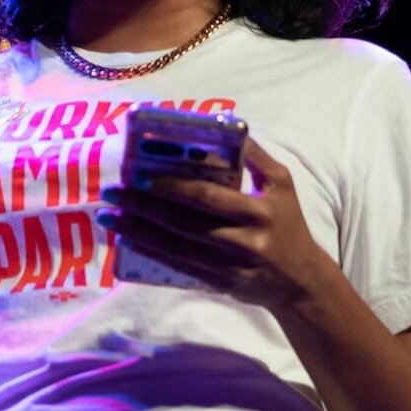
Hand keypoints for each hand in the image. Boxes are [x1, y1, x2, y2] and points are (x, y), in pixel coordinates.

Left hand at [99, 138, 328, 310]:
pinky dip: (152, 254)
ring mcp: (230, 265)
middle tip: (111, 193)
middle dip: (142, 207)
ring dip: (137, 231)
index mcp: (258, 210)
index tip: (139, 176)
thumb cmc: (289, 225)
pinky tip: (128, 240)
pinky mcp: (220, 283)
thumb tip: (229, 126)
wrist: (302, 282)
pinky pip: (180, 267)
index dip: (172, 188)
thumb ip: (257, 157)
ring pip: (176, 247)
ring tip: (108, 217)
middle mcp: (243, 239)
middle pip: (184, 222)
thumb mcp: (283, 186)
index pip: (208, 197)